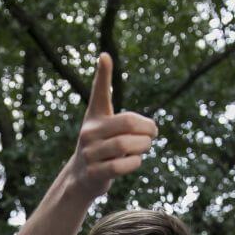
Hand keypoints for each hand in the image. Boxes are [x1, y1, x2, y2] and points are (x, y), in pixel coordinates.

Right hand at [68, 53, 157, 200]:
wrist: (81, 179)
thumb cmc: (100, 147)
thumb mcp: (104, 126)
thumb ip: (119, 112)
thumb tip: (109, 64)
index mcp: (94, 117)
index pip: (99, 92)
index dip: (103, 74)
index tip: (105, 56)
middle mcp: (88, 132)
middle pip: (128, 123)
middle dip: (147, 129)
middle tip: (153, 134)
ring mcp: (89, 153)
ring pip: (125, 145)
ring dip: (143, 146)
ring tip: (145, 147)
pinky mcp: (93, 173)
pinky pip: (121, 165)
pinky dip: (135, 163)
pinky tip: (135, 161)